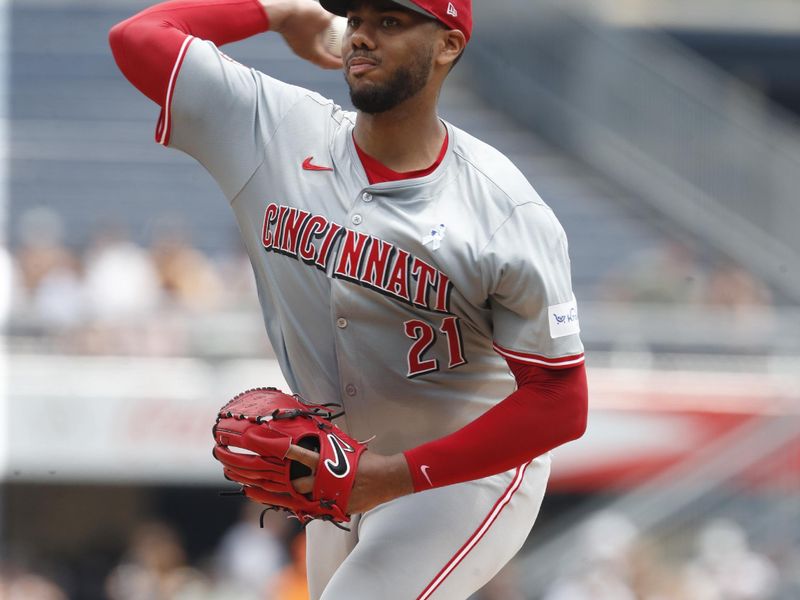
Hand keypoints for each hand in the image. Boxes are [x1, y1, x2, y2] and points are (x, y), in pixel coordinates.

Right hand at [261, 0, 342, 68]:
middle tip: (342, 55)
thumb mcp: (323, 17)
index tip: (348, 61)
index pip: (330, 63)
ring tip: (333, 47)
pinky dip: (317, 44)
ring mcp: (298, 48)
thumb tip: (343, 19)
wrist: (278, 10)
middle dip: (333, 59)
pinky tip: (321, 35)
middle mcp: (305, 54)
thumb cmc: (300, 16)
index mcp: (313, 54)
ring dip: (324, 52)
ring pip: (314, 53)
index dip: (340, 63)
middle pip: (323, 61)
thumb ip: (334, 20)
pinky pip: (308, 45)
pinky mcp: (294, 40)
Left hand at [288, 444, 413, 514]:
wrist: (387, 480)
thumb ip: (335, 450)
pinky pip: (326, 508)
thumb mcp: (350, 452)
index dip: (292, 453)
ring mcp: (332, 498)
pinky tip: (329, 500)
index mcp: (329, 464)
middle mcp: (327, 482)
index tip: (281, 449)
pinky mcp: (340, 509)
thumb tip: (325, 444)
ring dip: (309, 496)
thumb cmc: (371, 463)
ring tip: (310, 492)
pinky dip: (325, 504)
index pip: (305, 457)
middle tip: (291, 482)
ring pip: (311, 500)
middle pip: (299, 485)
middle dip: (293, 484)